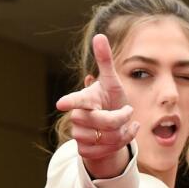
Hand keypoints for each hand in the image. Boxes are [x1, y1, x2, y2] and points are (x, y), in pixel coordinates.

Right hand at [55, 34, 138, 177]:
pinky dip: (119, 146)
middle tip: (127, 113)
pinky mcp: (84, 151)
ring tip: (126, 126)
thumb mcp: (113, 82)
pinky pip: (105, 152)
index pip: (77, 101)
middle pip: (103, 121)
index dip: (70, 101)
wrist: (112, 127)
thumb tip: (99, 35)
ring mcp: (79, 135)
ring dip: (123, 134)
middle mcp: (77, 117)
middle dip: (121, 119)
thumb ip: (105, 61)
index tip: (62, 104)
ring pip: (107, 138)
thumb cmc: (112, 101)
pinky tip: (121, 138)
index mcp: (85, 99)